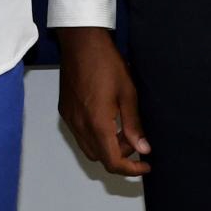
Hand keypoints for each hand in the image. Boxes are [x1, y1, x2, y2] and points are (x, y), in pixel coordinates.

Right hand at [57, 26, 149, 176]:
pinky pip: (79, 134)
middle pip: (100, 158)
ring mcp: (69, 118)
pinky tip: (105, 118)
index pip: (112, 161)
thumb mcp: (128, 93)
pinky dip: (94, 136)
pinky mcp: (64, 110)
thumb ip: (134, 124)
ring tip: (121, 128)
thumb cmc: (107, 63)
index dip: (130, 169)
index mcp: (97, 123)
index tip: (145, 164)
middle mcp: (79, 125)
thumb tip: (143, 149)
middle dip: (120, 155)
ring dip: (106, 146)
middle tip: (135, 138)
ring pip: (88, 148)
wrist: (80, 41)